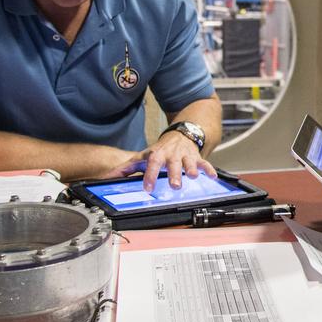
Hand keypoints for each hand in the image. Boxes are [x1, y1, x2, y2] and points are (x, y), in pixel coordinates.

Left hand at [100, 134, 216, 189]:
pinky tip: (212, 176)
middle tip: (175, 185)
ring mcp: (185, 156)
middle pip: (173, 164)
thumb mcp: (144, 155)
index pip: (152, 164)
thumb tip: (110, 177)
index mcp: (158, 154)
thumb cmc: (161, 149)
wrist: (181, 134)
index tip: (148, 187)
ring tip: (193, 176)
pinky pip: (204, 163)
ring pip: (189, 162)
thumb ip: (128, 167)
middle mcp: (172, 154)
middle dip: (174, 174)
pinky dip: (208, 169)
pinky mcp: (197, 157)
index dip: (150, 175)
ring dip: (191, 169)